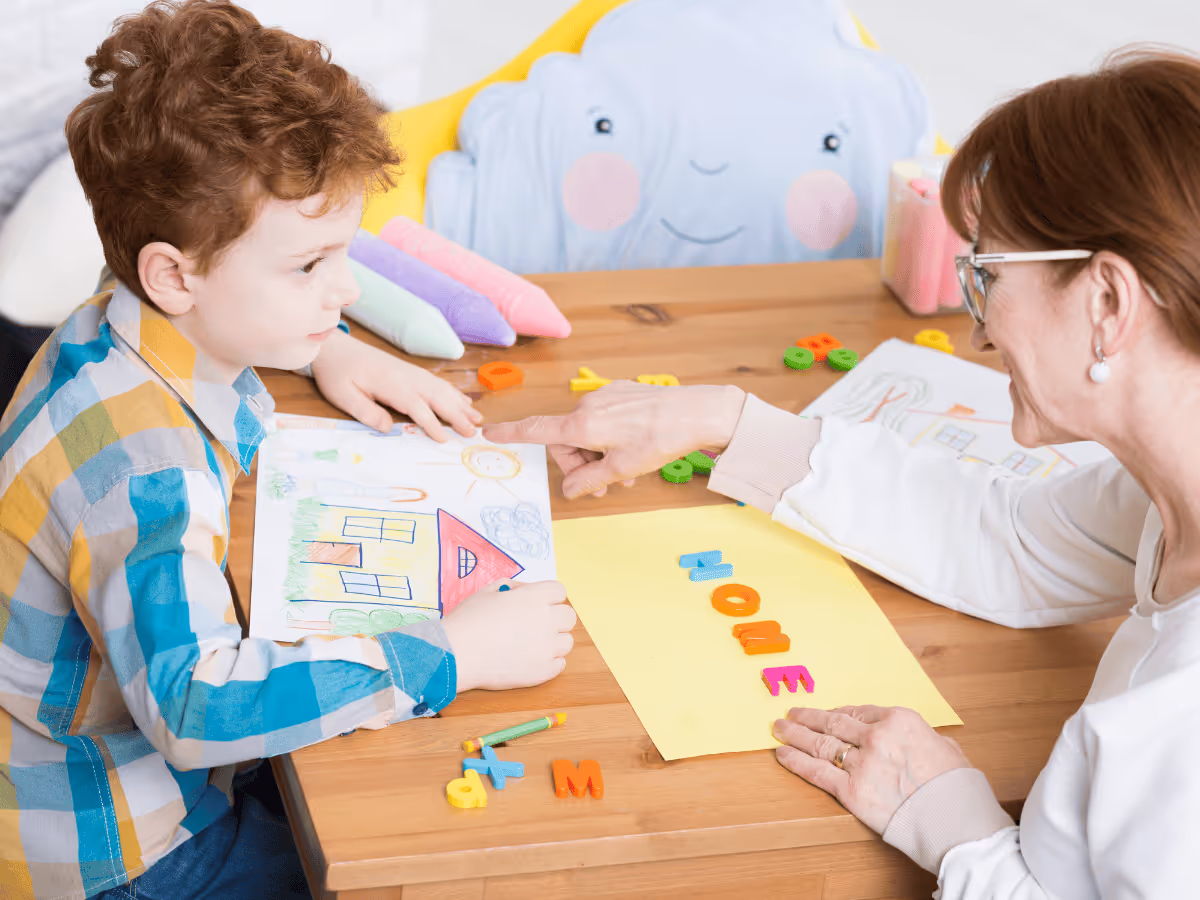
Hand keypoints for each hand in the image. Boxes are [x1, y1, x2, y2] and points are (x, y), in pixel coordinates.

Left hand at [310, 330, 481, 440]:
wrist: (337, 348)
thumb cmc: (338, 373)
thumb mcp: (342, 395)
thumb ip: (365, 411)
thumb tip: (388, 428)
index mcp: (391, 384)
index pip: (417, 406)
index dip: (432, 423)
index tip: (445, 439)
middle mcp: (406, 376)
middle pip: (437, 396)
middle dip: (457, 414)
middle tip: (473, 432)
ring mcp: (411, 372)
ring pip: (442, 389)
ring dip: (461, 404)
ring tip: (478, 418)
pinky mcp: (411, 372)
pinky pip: (437, 383)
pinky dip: (454, 393)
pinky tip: (463, 401)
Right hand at [441, 580, 576, 690]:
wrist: (455, 654)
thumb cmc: (468, 620)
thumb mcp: (488, 591)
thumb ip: (514, 587)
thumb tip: (526, 592)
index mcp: (534, 597)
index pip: (559, 591)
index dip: (548, 597)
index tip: (537, 604)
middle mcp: (546, 620)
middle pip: (569, 616)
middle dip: (555, 619)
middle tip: (536, 625)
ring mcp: (547, 648)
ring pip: (566, 642)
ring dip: (553, 642)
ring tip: (530, 645)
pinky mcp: (543, 671)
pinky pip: (560, 665)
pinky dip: (549, 663)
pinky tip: (529, 660)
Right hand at [482, 381, 746, 498]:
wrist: (696, 412)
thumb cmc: (660, 439)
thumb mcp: (622, 469)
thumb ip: (590, 481)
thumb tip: (569, 490)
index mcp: (582, 425)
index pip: (536, 430)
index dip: (511, 433)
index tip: (489, 432)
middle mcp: (588, 406)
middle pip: (566, 441)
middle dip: (581, 465)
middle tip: (606, 486)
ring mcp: (605, 397)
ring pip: (588, 433)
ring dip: (599, 455)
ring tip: (626, 473)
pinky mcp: (621, 393)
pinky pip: (604, 421)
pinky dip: (610, 440)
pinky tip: (634, 451)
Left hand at [772, 705, 971, 833]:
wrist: (956, 823)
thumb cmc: (957, 789)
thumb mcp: (948, 749)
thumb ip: (928, 740)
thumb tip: (923, 743)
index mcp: (899, 720)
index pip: (860, 711)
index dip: (838, 712)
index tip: (828, 713)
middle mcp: (876, 736)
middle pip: (834, 722)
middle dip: (809, 717)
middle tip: (793, 713)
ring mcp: (861, 763)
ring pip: (820, 743)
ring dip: (796, 734)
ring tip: (780, 729)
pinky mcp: (851, 791)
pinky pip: (816, 771)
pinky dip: (796, 761)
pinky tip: (783, 754)